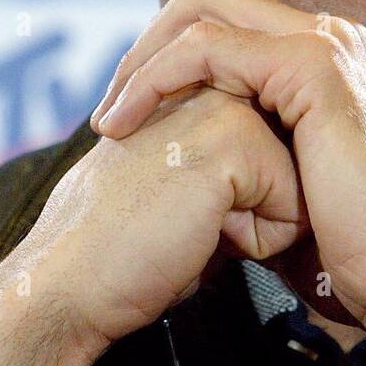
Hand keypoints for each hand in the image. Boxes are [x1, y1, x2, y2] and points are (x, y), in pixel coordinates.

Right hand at [19, 85, 307, 354]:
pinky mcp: (232, 139)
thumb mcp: (181, 184)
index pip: (275, 142)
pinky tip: (202, 236)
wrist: (68, 282)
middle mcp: (211, 83)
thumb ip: (226, 159)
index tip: (181, 210)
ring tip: (193, 225)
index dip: (246, 199)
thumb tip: (293, 176)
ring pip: (298, 176)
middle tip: (186, 219)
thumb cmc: (122, 246)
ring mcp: (221, 104)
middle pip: (292, 156)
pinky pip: (293, 200)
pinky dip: (260, 238)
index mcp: (195, 88)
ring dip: (259, 221)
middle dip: (260, 204)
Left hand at [90, 0, 365, 335]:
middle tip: (110, 108)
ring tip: (111, 119)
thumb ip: (245, 141)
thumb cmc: (346, 244)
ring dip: (142, 61)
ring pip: (199, 12)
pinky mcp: (312, 64)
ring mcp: (323, 42)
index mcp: (319, 54)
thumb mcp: (279, 177)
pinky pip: (207, 48)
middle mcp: (325, 34)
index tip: (126, 113)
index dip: (163, 55)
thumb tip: (185, 141)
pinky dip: (157, 79)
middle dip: (145, 46)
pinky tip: (129, 123)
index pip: (221, 19)